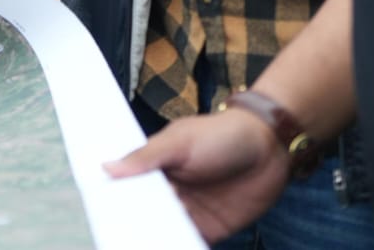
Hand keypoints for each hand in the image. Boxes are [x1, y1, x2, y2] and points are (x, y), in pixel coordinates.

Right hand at [104, 108, 289, 241]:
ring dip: (155, 239)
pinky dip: (181, 247)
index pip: (128, 189)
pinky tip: (173, 248)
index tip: (102, 215)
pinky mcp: (211, 229)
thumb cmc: (220, 134)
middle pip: (143, 214)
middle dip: (133, 226)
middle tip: (122, 237)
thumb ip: (146, 157)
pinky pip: (191, 243)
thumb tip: (106, 168)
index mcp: (154, 169)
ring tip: (142, 245)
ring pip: (164, 231)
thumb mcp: (179, 142)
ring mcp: (189, 212)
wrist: (270, 147)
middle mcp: (168, 192)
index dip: (115, 202)